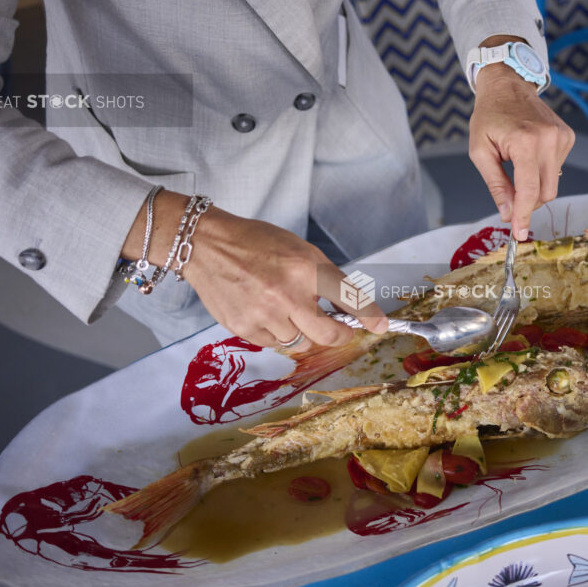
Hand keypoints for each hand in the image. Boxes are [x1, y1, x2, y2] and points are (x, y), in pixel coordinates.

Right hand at [123, 191, 387, 351]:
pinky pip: (274, 343)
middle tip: (339, 329)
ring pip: (300, 341)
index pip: (348, 298)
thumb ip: (324, 279)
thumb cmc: (257, 244)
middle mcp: (287, 295)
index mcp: (305, 269)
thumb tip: (348, 309)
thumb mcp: (299, 250)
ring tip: (286, 308)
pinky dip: (277, 332)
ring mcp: (264, 315)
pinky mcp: (244, 328)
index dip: (368, 316)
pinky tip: (265, 312)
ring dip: (302, 330)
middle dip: (338, 335)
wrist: (208, 246)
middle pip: (327, 335)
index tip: (379, 327)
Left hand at [468, 40, 574, 240]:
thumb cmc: (489, 116)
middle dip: (527, 203)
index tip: (519, 234)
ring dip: (534, 186)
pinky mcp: (568, 137)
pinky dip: (542, 171)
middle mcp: (549, 139)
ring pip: (553, 184)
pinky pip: (557, 169)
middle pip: (545, 193)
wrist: (508, 85)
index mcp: (525, 142)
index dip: (523, 216)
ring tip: (516, 165)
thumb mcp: (480, 151)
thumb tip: (507, 214)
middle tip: (510, 200)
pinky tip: (529, 155)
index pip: (529, 190)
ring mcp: (562, 137)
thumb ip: (495, 185)